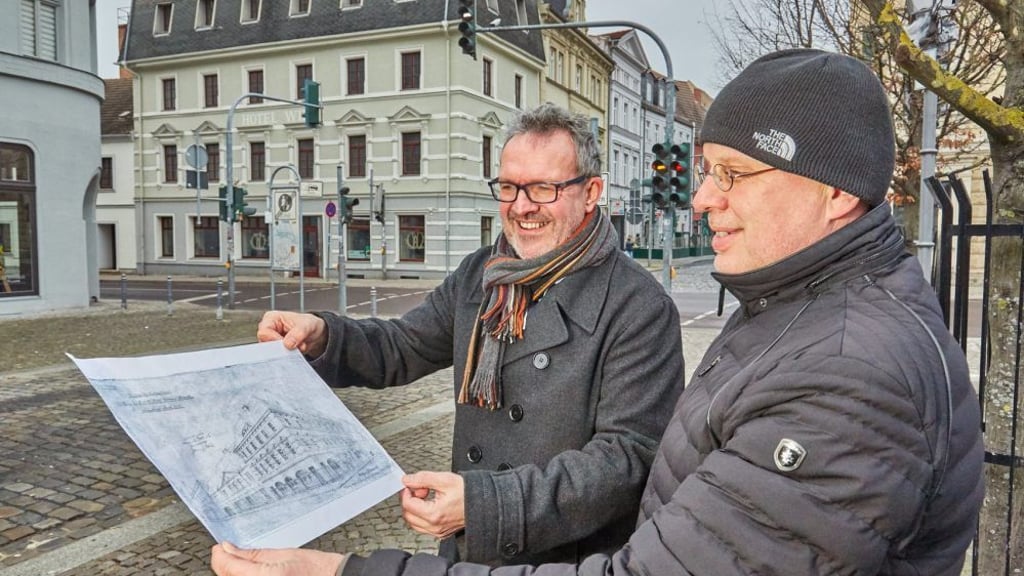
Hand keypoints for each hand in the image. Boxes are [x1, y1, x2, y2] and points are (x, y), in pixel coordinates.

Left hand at [210, 542, 343, 575]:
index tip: (219, 546)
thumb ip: (251, 554)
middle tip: (227, 550)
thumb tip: (228, 549)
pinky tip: (247, 570)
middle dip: (224, 564)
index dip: (219, 555)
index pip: (227, 566)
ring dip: (231, 572)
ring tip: (239, 560)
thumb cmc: (314, 568)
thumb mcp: (282, 554)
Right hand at [257, 311, 327, 357]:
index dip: (275, 340)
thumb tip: (287, 344)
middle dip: (282, 348)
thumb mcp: (307, 326)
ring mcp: (271, 341)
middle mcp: (268, 330)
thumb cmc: (308, 324)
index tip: (287, 344)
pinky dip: (288, 357)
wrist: (315, 334)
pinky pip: (277, 358)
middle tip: (296, 347)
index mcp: (271, 318)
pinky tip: (296, 352)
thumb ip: (298, 333)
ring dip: (287, 353)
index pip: (264, 333)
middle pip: (265, 345)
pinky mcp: (276, 351)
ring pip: (271, 353)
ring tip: (299, 347)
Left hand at [400, 471, 465, 538]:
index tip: (412, 484)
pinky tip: (432, 505)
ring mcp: (438, 532)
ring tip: (427, 497)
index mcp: (434, 514)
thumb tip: (407, 480)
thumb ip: (423, 478)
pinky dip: (422, 516)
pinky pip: (423, 527)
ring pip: (414, 523)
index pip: (407, 504)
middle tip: (421, 489)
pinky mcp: (441, 533)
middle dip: (411, 500)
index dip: (407, 491)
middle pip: (408, 515)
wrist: (484, 503)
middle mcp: (435, 527)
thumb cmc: (468, 492)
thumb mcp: (444, 479)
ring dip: (415, 509)